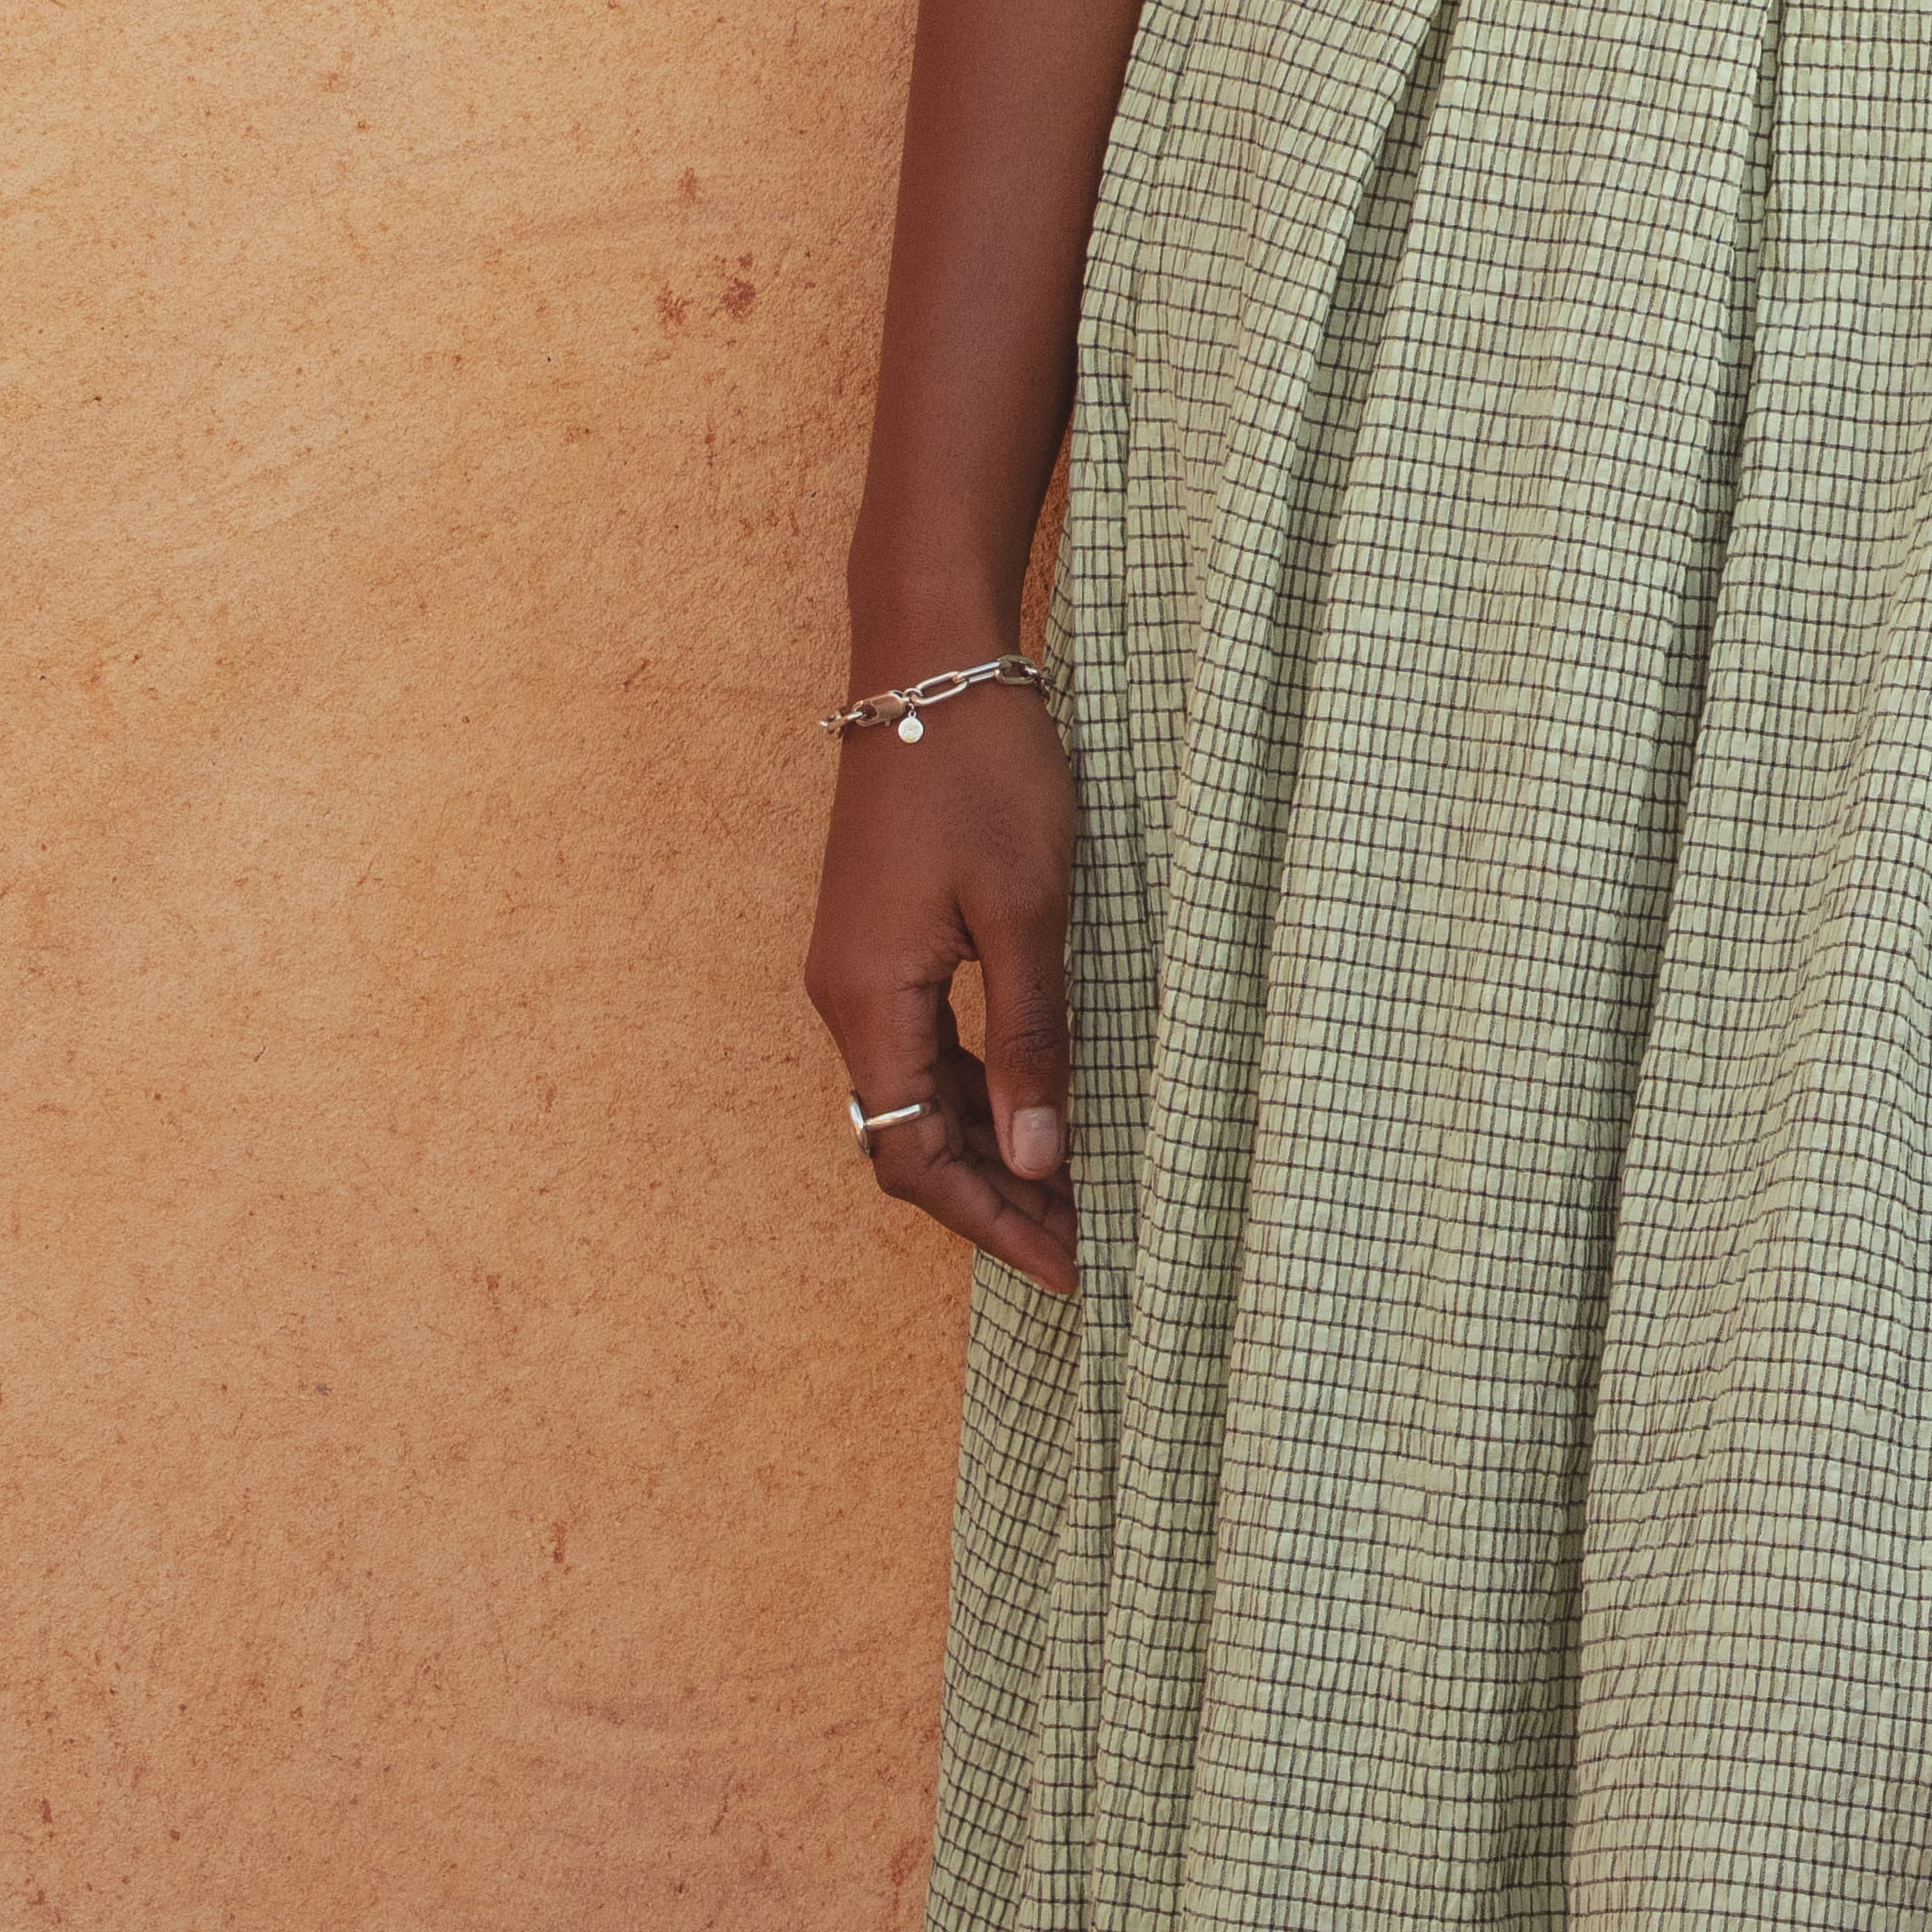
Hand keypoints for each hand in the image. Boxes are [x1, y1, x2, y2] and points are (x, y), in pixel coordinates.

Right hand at [805, 683, 1080, 1287]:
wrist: (932, 665)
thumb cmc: (983, 773)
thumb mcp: (1028, 910)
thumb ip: (1031, 1036)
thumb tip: (1038, 1155)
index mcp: (870, 996)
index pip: (914, 1154)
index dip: (991, 1221)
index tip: (1069, 1267)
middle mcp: (847, 995)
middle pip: (907, 1140)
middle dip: (994, 1202)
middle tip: (1083, 1249)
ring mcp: (861, 967)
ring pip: (916, 1097)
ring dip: (988, 1152)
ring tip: (1072, 1195)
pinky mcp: (884, 940)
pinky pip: (924, 1047)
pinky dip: (979, 1093)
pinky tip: (1037, 1108)